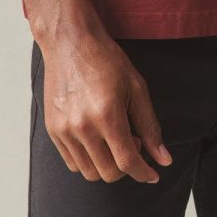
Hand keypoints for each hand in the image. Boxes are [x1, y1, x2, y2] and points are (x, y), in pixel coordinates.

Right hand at [37, 31, 172, 183]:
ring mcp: (64, 130)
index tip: (153, 175)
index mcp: (107, 115)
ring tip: (113, 137)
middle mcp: (83, 127)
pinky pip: (72, 162)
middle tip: (132, 141)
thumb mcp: (136, 88)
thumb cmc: (106, 60)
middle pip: (109, 173)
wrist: (70, 41)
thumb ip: (150, 126)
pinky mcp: (52, 130)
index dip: (144, 173)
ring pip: (89, 172)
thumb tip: (164, 160)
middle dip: (126, 167)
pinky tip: (97, 137)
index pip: (127, 162)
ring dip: (106, 165)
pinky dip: (88, 159)